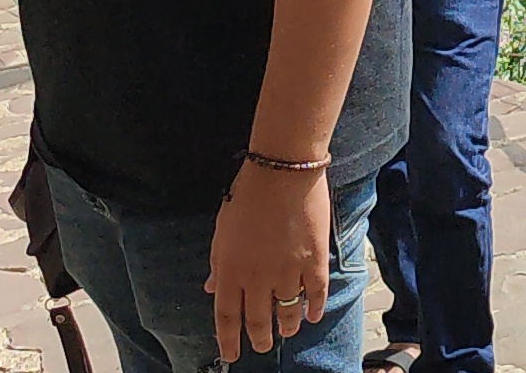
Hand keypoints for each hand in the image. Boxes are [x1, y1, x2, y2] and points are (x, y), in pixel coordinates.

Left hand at [208, 165, 331, 358]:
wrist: (282, 171)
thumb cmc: (247, 196)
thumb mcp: (222, 232)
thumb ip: (217, 264)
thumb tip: (210, 289)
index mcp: (230, 271)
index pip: (226, 318)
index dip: (229, 340)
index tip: (232, 355)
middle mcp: (256, 278)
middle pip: (257, 320)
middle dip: (260, 338)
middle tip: (264, 345)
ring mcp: (287, 271)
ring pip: (287, 311)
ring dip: (287, 326)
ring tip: (288, 332)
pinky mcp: (313, 260)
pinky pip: (315, 293)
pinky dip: (314, 309)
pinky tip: (312, 316)